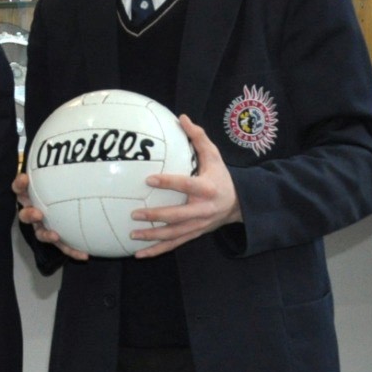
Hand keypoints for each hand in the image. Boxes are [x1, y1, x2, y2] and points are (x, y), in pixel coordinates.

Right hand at [13, 172, 89, 260]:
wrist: (80, 204)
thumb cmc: (69, 186)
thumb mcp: (64, 177)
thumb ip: (65, 170)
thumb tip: (82, 154)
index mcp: (31, 196)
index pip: (20, 188)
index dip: (20, 184)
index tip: (25, 179)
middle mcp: (34, 210)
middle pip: (25, 214)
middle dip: (29, 214)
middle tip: (38, 213)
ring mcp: (44, 226)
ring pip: (39, 232)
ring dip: (46, 234)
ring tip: (55, 236)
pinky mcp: (56, 237)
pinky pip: (61, 246)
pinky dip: (71, 250)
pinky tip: (84, 255)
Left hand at [130, 114, 240, 256]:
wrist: (239, 204)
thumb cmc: (220, 176)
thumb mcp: (214, 156)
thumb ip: (198, 138)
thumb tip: (181, 117)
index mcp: (208, 189)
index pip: (187, 185)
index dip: (169, 182)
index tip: (149, 179)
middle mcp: (203, 210)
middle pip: (178, 216)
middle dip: (156, 216)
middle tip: (134, 213)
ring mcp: (198, 225)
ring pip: (174, 234)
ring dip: (152, 237)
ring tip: (131, 234)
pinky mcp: (194, 234)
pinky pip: (174, 244)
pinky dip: (156, 251)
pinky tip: (138, 254)